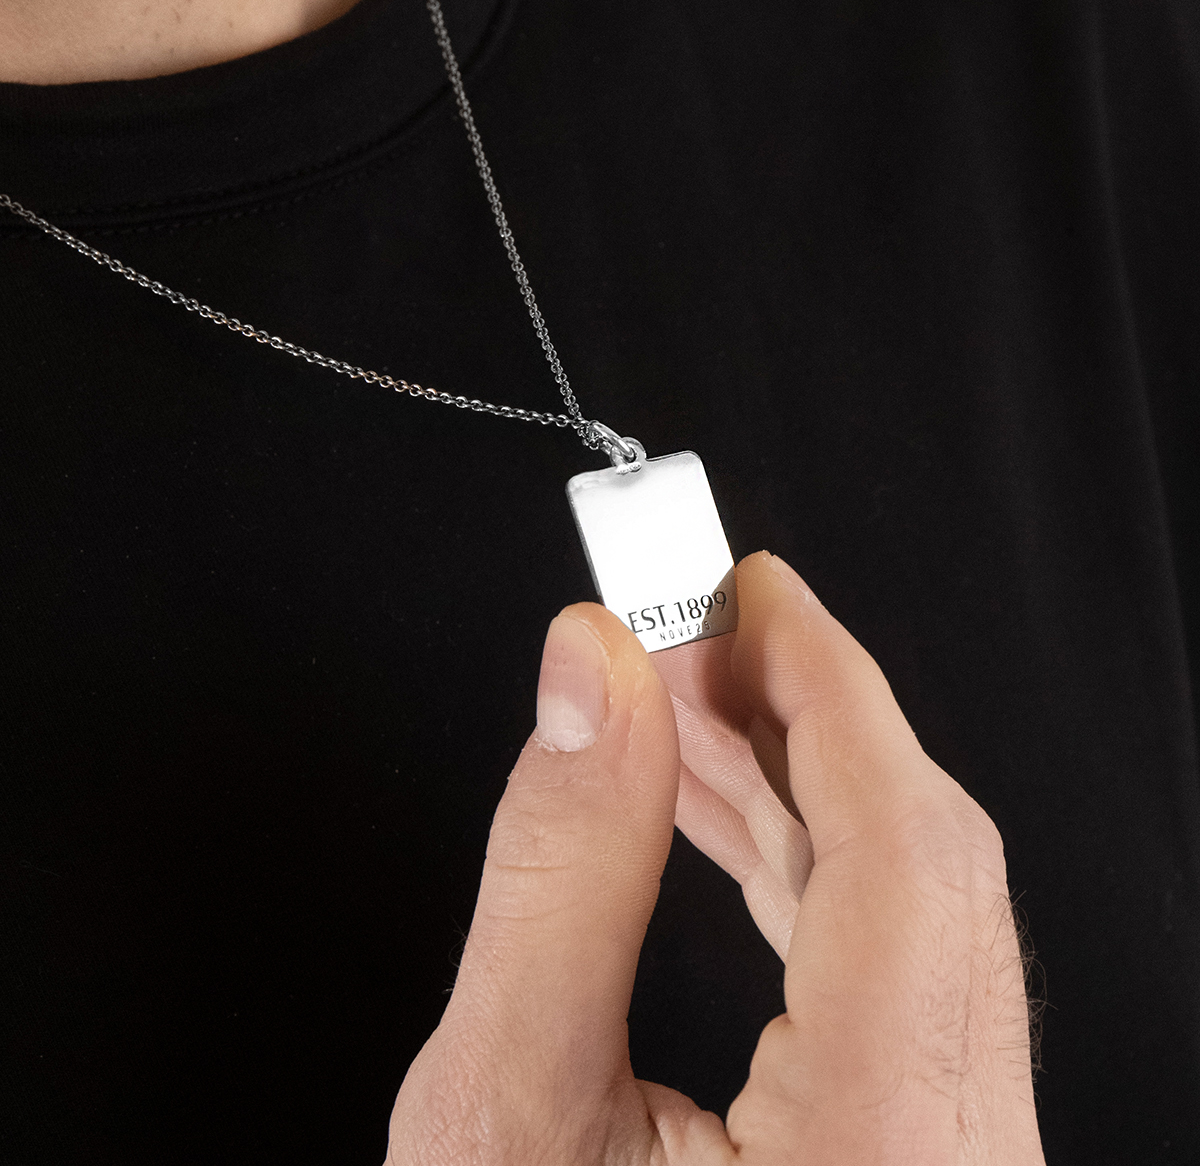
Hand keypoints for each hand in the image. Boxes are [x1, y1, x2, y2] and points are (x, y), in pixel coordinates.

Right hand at [386, 552, 1044, 1163]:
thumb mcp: (503, 1117)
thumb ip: (553, 871)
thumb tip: (582, 675)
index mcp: (888, 1162)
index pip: (903, 846)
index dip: (828, 685)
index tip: (754, 586)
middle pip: (926, 867)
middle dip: (799, 722)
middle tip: (684, 634)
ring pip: (916, 915)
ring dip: (794, 791)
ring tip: (673, 713)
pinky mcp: (930, 1165)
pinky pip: (897, 979)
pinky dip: (806, 875)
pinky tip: (718, 816)